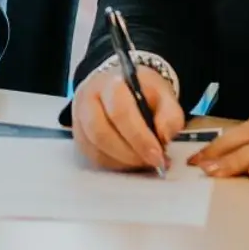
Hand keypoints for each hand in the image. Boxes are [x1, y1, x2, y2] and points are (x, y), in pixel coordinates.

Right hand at [70, 66, 185, 171]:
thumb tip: (164, 137)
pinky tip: (131, 161)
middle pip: (101, 134)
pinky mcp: (79, 138)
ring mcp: (79, 120)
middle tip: (153, 163)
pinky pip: (94, 158)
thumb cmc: (142, 91)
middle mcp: (87, 100)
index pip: (119, 112)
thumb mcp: (163, 94)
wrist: (121, 86)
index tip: (158, 155)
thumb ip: (170, 114)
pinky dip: (115, 165)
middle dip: (130, 154)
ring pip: (96, 150)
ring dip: (124, 162)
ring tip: (145, 161)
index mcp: (109, 84)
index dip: (139, 138)